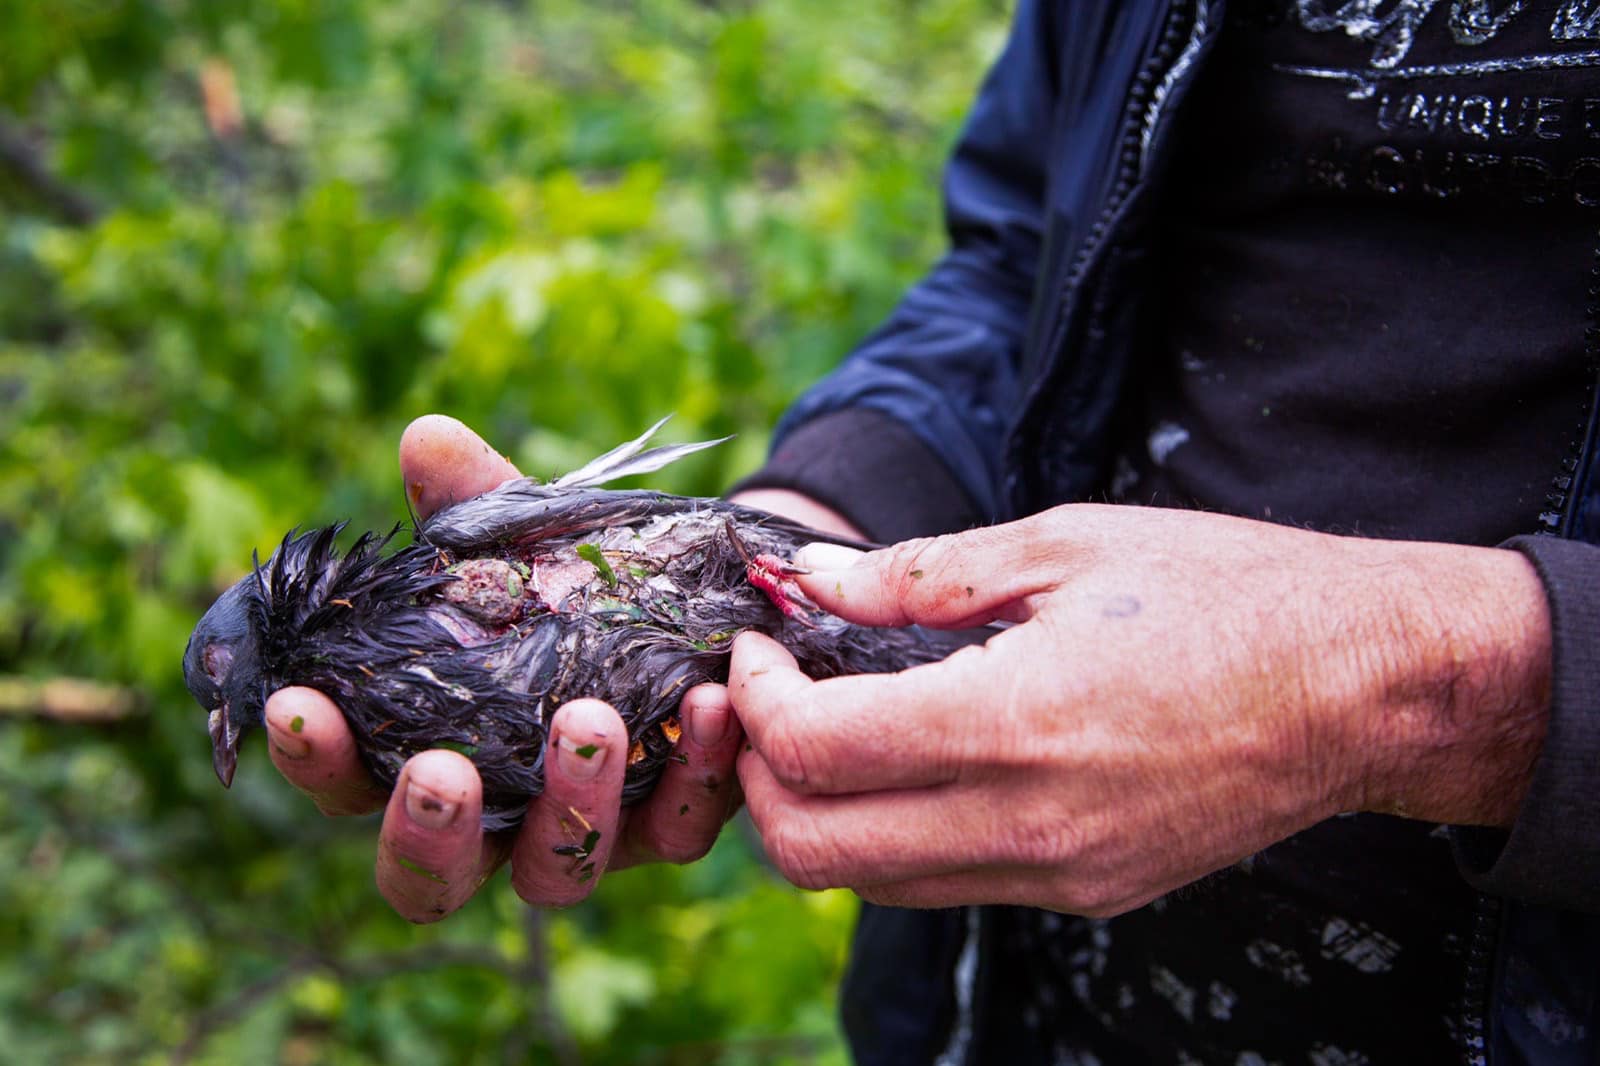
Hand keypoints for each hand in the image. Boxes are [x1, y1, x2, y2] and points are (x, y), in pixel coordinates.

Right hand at [264, 415, 745, 919]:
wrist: (687, 608)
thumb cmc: (566, 587)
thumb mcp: (519, 542)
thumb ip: (472, 506)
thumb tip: (430, 438)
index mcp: (424, 754)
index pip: (345, 782)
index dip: (314, 755)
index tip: (297, 704)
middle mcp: (492, 820)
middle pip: (430, 880)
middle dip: (428, 832)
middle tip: (443, 771)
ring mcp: (579, 835)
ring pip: (555, 874)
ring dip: (571, 804)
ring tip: (589, 719)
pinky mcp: (670, 826)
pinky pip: (681, 825)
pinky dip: (697, 770)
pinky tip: (709, 702)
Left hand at [729, 504, 1551, 916]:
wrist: (1361, 689)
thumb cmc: (1226, 594)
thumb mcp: (1066, 546)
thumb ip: (920, 574)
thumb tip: (812, 580)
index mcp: (1014, 723)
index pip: (817, 749)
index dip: (755, 697)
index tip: (756, 645)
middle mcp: (1025, 823)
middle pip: (814, 851)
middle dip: (758, 774)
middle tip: (767, 697)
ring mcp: (1056, 874)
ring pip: (870, 883)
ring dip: (817, 811)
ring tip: (830, 722)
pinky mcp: (1084, 891)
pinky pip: (944, 884)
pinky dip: (891, 833)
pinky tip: (911, 756)